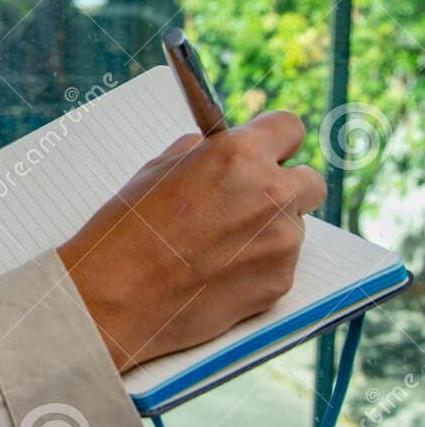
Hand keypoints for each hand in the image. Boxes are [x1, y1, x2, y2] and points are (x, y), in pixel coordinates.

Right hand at [55, 110, 326, 373]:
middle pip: (310, 181)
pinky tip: (218, 273)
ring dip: (269, 230)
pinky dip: (258, 266)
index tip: (270, 151)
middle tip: (251, 202)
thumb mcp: (158, 170)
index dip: (276, 141)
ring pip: (294, 226)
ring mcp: (281, 242)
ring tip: (219, 247)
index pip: (289, 128)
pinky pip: (281, 264)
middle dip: (286, 187)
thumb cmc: (127, 231)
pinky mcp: (280, 282)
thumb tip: (220, 150)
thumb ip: (202, 153)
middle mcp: (271, 194)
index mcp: (240, 155)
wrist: (115, 297)